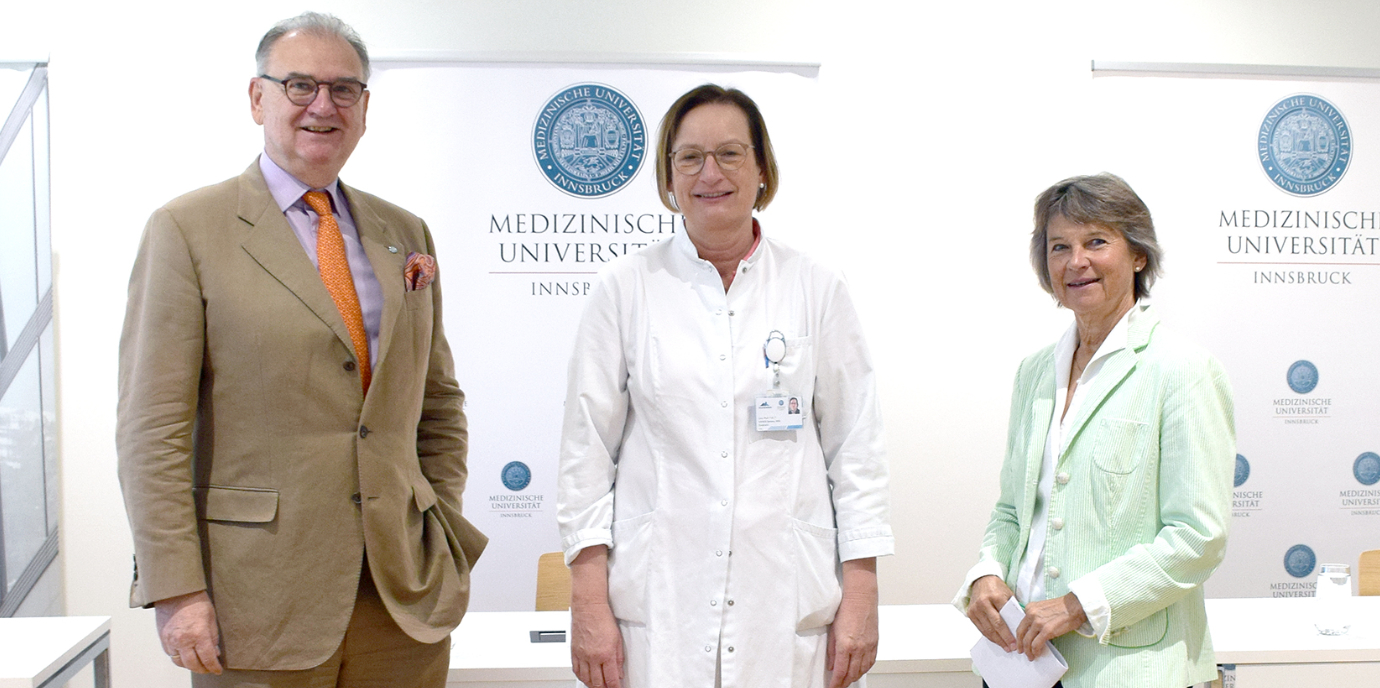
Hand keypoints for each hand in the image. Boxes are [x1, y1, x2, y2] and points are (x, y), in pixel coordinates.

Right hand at [154, 590, 222, 673]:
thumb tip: (214, 653)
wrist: (176, 592)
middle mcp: (183, 640)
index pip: (207, 658)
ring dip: (190, 665)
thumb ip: (213, 638)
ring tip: (199, 663)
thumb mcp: (212, 619)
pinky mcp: (163, 639)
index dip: (214, 667)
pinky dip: (180, 658)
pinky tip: (187, 655)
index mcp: (198, 634)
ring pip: (180, 662)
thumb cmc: (197, 602)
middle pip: (192, 664)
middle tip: (209, 669)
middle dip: (202, 669)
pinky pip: (171, 654)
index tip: (218, 670)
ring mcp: (171, 640)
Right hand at [571, 602, 623, 687]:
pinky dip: (581, 677)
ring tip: (598, 685)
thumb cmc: (603, 618)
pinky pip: (576, 670)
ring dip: (592, 685)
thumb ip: (618, 659)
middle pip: (597, 683)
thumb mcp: (618, 639)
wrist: (588, 607)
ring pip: (585, 679)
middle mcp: (592, 657)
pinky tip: (586, 678)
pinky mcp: (574, 652)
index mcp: (606, 654)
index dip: (615, 687)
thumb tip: (619, 673)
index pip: (611, 679)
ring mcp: (582, 655)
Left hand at [827, 558, 878, 687]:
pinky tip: (859, 670)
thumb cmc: (846, 609)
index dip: (836, 684)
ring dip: (854, 677)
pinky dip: (864, 669)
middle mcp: (859, 648)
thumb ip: (831, 650)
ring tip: (847, 680)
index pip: (840, 672)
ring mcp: (869, 646)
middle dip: (844, 683)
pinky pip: (870, 662)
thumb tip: (831, 665)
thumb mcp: (832, 630)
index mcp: (846, 645)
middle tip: (838, 686)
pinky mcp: (875, 643)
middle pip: (852, 674)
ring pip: (862, 670)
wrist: (861, 597)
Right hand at [966, 575, 1015, 652]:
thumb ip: (1012, 608)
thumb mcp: (1008, 594)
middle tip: (1011, 648)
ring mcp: (975, 608)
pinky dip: (988, 636)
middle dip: (1003, 639)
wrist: (981, 580)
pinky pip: (980, 628)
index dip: (1009, 632)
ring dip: (996, 640)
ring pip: (986, 629)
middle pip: (994, 625)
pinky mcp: (970, 613)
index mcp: (995, 597)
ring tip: (1005, 647)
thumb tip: (1018, 626)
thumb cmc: (997, 587)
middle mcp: (983, 603)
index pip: (1003, 618)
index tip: (1016, 642)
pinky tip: (996, 641)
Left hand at [1016, 593, 1086, 658]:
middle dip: (1020, 644)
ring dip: (1028, 651)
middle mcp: (1031, 614)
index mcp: (1030, 608)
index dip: (1020, 635)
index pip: (1021, 624)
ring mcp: (1038, 623)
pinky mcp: (1046, 630)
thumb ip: (1036, 616)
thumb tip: (1033, 630)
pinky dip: (1035, 651)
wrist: (1075, 606)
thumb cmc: (1063, 607)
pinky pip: (1036, 644)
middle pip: (1020, 633)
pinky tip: (1037, 654)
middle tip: (1021, 651)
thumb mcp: (1043, 607)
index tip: (1021, 641)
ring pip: (1027, 640)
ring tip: (1030, 656)